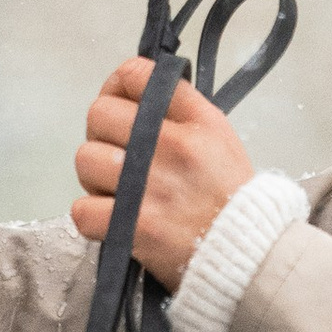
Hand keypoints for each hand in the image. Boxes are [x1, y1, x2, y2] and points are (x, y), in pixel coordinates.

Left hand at [71, 61, 253, 286]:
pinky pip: (82, 209)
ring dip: (95, 176)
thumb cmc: (230, 197)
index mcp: (195, 121)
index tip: (121, 104)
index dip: (118, 86)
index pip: (136, 74)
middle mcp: (171, 147)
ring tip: (117, 190)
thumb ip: (181, 109)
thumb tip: (136, 91)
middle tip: (118, 155)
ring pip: (85, 159)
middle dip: (101, 134)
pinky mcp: (134, 227)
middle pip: (99, 114)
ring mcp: (149, 187)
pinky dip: (91, 217)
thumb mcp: (219, 137)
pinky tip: (112, 218)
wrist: (249, 256)